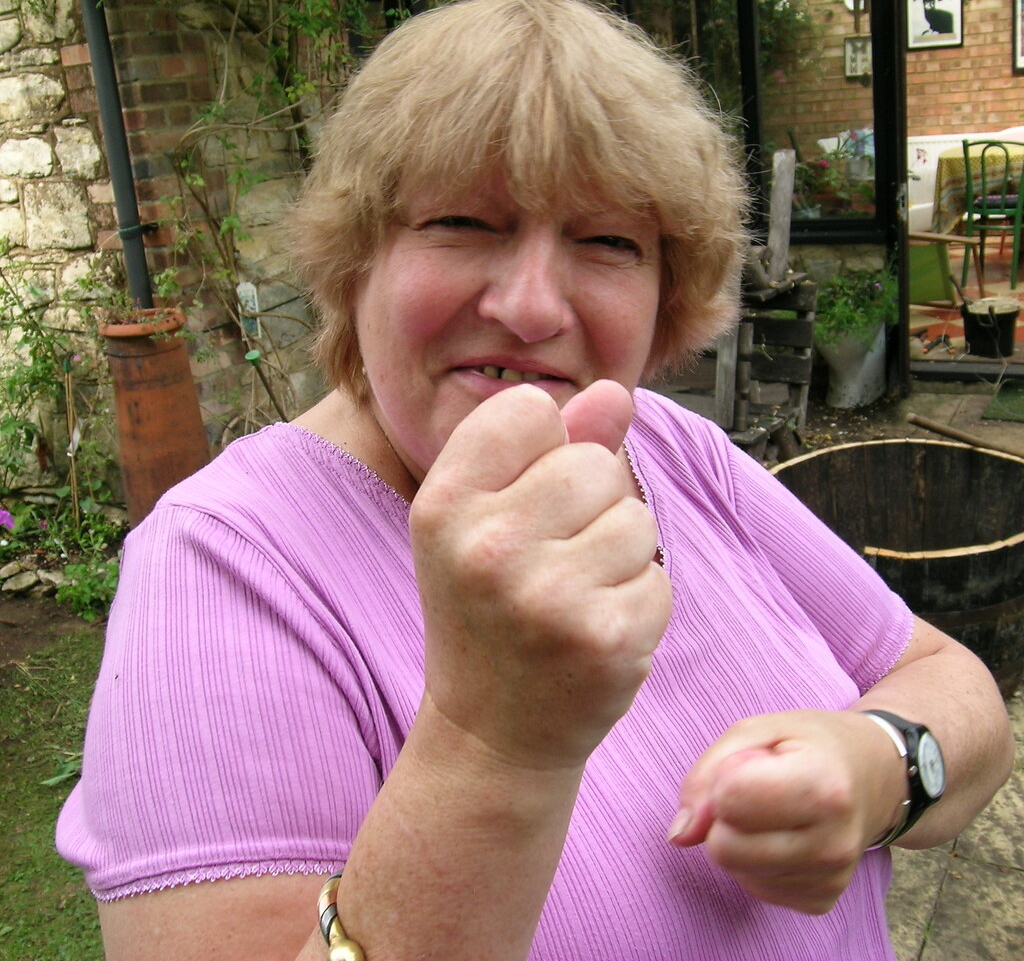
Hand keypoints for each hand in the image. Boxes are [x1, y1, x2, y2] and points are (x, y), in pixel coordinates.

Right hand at [409, 380, 671, 770]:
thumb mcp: (487, 522)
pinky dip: (638, 599)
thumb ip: (548, 448)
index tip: (521, 498)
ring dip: (619, 553)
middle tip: (550, 561)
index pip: (529, 408)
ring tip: (573, 596)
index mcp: (444, 505)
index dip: (540, 448)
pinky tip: (595, 630)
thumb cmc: (487, 614)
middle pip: (594, 461)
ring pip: (636, 517)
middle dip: (589, 504)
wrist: (491, 733)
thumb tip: (613, 391)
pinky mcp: (606, 638)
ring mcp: (548, 595)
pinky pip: (659, 575)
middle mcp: (487, 545)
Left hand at [667, 710, 906, 913]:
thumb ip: (708, 773)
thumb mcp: (757, 730)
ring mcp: (831, 877)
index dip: (723, 778)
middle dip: (724, 816)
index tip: (749, 763)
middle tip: (755, 790)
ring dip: (739, 838)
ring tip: (774, 810)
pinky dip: (757, 861)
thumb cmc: (809, 744)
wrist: (874, 775)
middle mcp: (833, 841)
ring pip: (736, 871)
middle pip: (725, 849)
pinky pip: (755, 888)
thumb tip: (679, 834)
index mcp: (823, 786)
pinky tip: (784, 834)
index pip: (730, 800)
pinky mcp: (822, 901)